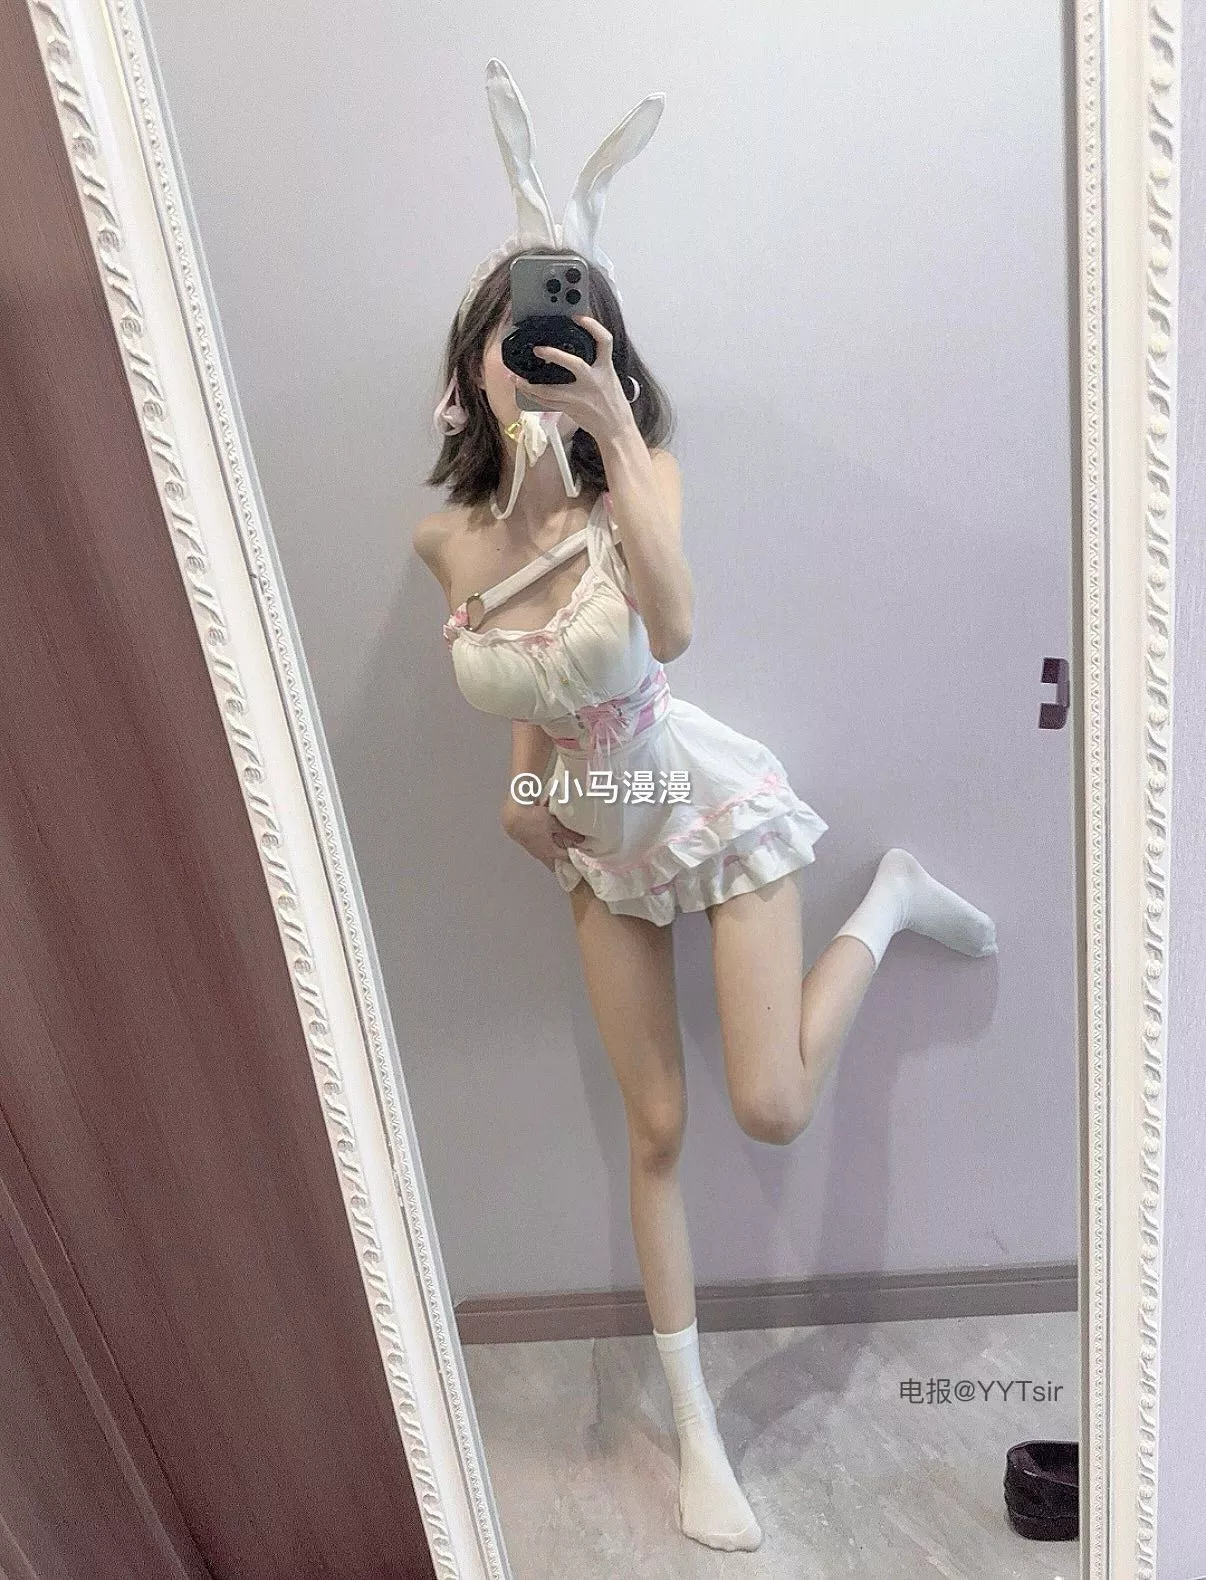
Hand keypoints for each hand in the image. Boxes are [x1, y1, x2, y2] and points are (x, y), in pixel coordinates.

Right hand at [503, 800, 586, 872]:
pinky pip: (541, 851)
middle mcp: (541, 854)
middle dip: (564, 861)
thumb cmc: (534, 819)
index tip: (582, 856)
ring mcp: (533, 851)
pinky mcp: (528, 845)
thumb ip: (568, 832)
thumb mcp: (554, 823)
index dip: (575, 858)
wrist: (512, 816)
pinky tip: (550, 841)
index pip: (565, 859)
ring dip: (555, 855)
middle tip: (573, 857)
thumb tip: (582, 840)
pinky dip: (547, 849)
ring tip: (563, 849)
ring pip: (547, 857)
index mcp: (549, 852)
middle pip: (555, 863)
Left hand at [510, 315, 635, 447]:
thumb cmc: (613, 404)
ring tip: (515, 377)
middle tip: (538, 349)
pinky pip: (548, 402)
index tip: (578, 317)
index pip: (604, 342)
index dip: (593, 326)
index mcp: (606, 370)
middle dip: (555, 355)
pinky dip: (533, 396)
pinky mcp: (571, 409)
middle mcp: (594, 381)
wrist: (616, 430)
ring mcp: (581, 397)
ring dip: (530, 385)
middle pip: (575, 364)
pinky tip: (523, 389)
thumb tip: (575, 348)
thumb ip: (595, 363)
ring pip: (552, 391)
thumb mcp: (609, 378)